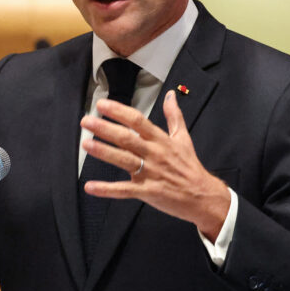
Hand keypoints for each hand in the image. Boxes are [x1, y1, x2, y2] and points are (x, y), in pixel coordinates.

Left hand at [80, 91, 230, 241]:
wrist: (203, 195)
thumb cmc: (190, 167)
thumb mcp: (184, 138)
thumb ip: (174, 116)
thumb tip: (171, 94)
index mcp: (160, 140)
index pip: (137, 121)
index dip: (119, 111)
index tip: (102, 105)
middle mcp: (154, 154)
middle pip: (127, 138)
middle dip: (105, 128)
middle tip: (86, 121)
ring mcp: (150, 173)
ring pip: (124, 160)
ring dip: (104, 152)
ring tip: (86, 144)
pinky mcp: (148, 192)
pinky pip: (124, 190)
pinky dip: (107, 189)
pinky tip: (90, 187)